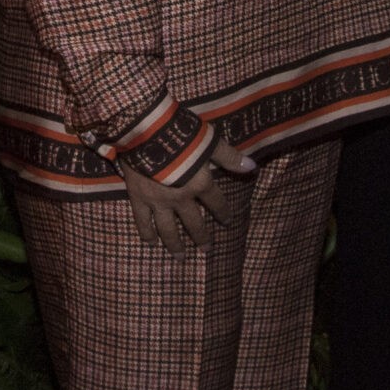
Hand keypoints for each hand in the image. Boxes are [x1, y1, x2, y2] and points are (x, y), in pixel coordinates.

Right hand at [117, 135, 255, 253]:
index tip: (227, 222)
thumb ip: (230, 158)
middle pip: (193, 222)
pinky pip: (143, 221)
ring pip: (168, 229)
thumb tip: (252, 167)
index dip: (223, 212)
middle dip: (202, 237)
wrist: (147, 132)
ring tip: (180, 257)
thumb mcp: (210, 142)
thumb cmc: (182, 134)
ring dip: (176, 244)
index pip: (216, 202)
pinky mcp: (138, 198)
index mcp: (200, 184)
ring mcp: (158, 201)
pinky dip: (147, 233)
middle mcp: (181, 198)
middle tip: (206, 250)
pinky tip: (150, 243)